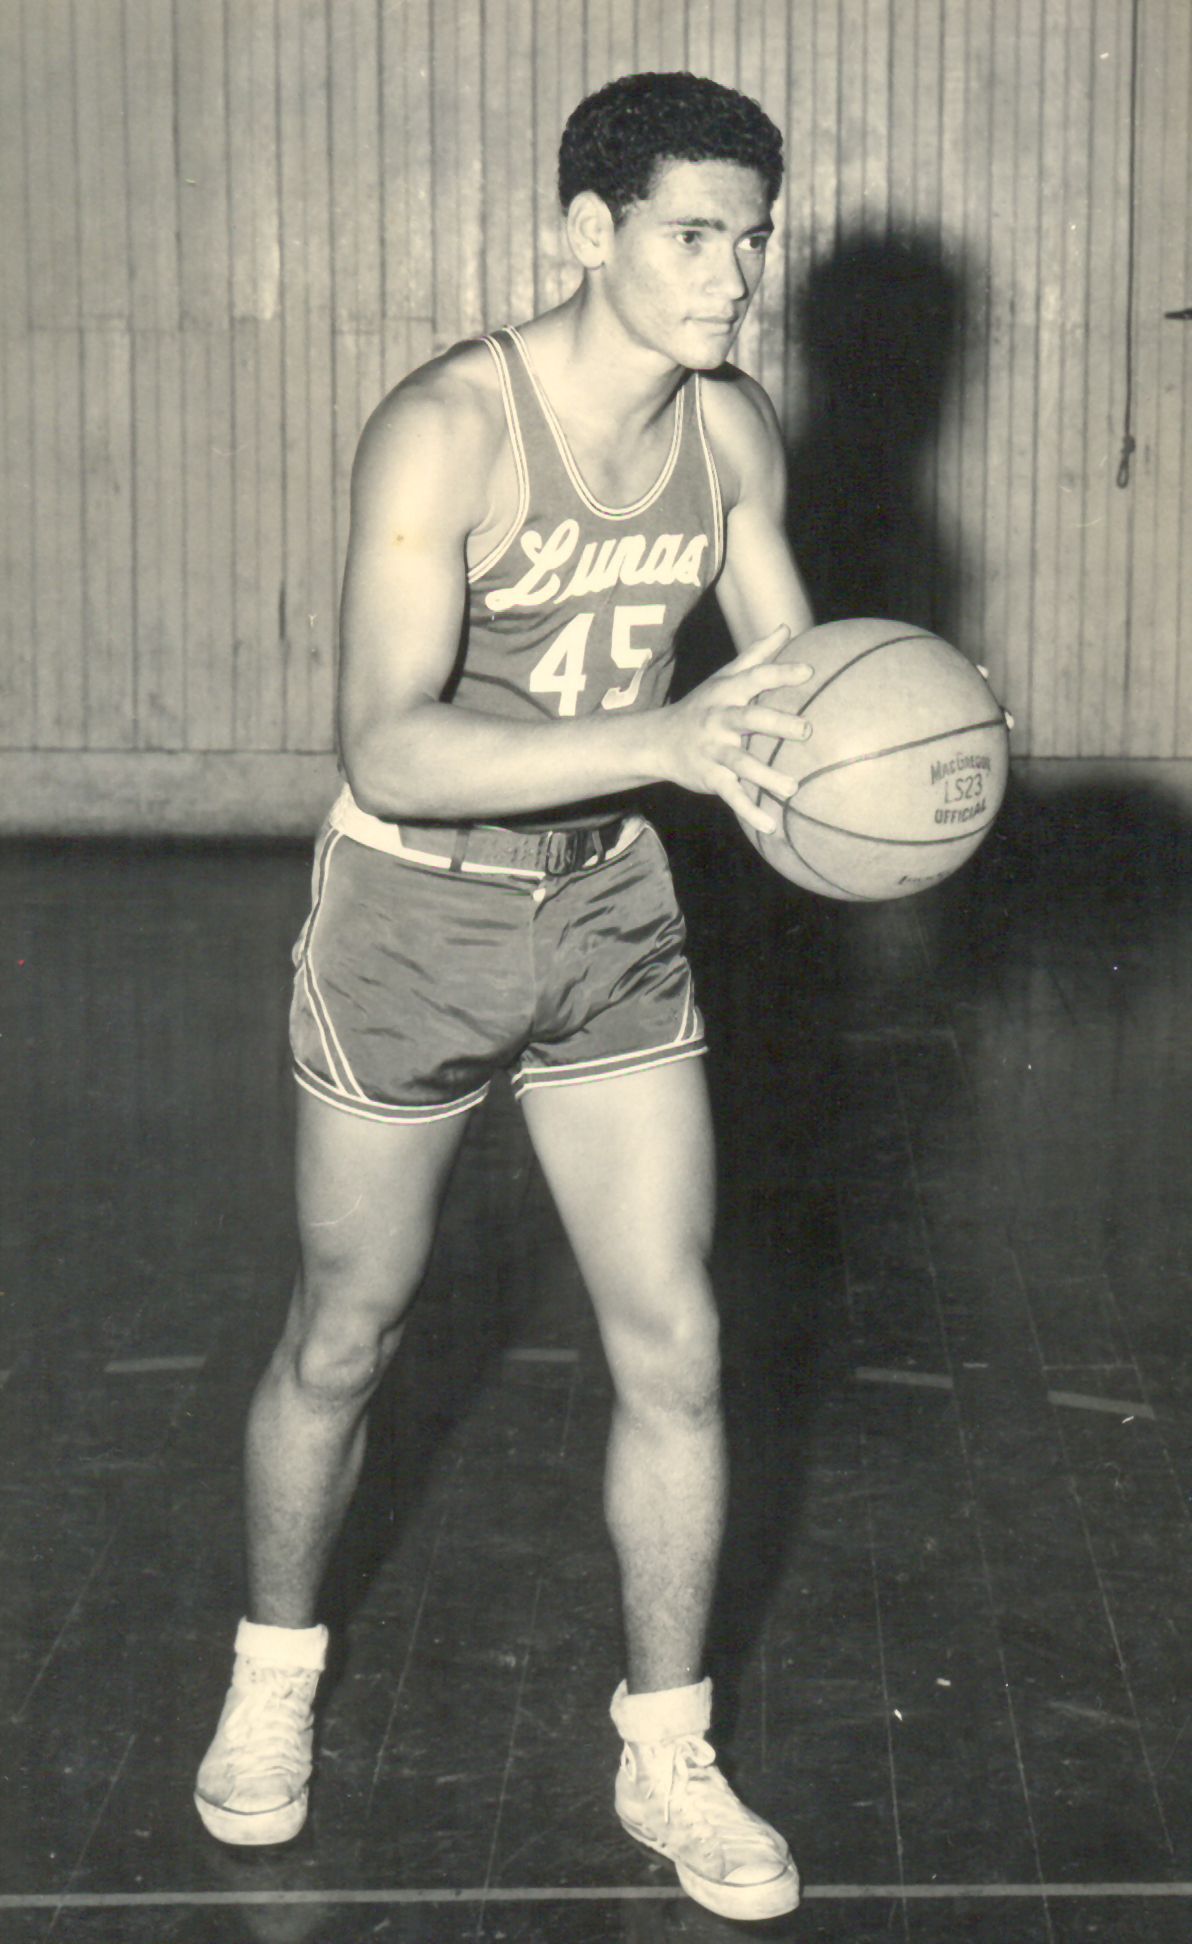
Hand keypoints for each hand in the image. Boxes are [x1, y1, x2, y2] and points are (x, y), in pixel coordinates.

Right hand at [658, 624, 813, 833]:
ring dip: (766, 776)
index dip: (779, 674)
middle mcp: (719, 720)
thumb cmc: (703, 706)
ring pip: (740, 763)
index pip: (755, 678)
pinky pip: (731, 796)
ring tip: (793, 789)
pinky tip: (772, 826)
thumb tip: (786, 628)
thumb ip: (756, 656)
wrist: (657, 741)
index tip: (808, 672)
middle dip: (775, 723)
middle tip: (807, 730)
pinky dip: (750, 811)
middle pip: (748, 719)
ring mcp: (713, 751)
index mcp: (727, 694)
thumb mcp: (724, 678)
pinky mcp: (710, 778)